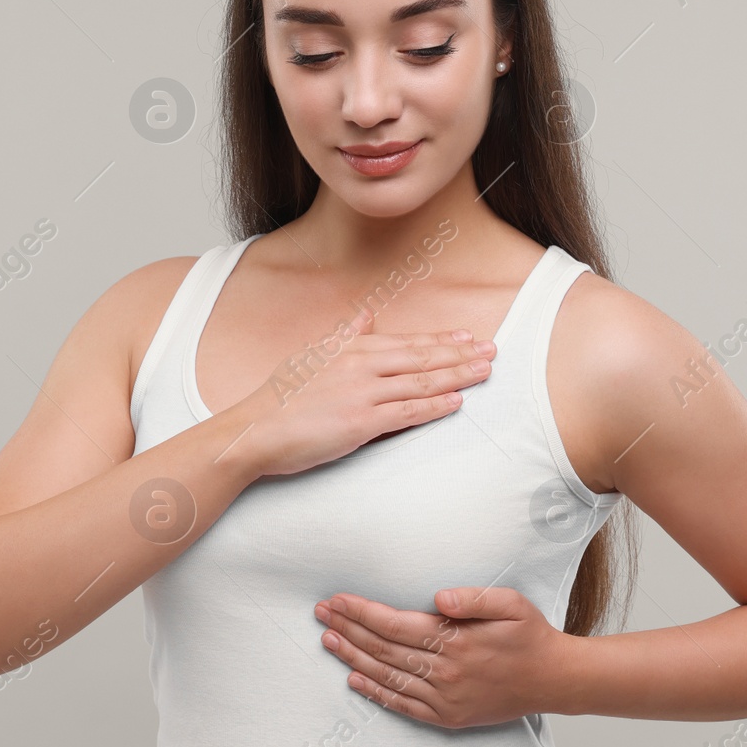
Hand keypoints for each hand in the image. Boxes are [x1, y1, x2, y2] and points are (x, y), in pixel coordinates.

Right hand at [230, 304, 496, 477]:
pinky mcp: (361, 423)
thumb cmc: (280, 397)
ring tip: (484, 372)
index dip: (440, 341)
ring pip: (420, 383)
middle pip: (421, 359)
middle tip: (491, 351)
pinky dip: (434, 406)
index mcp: (350, 349)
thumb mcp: (312, 355)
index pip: (406, 343)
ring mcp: (362, 394)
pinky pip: (406, 413)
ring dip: (457, 377)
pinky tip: (457, 402)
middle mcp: (360, 366)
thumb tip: (366, 316)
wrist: (255, 431)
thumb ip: (344, 335)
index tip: (467, 338)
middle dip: (459, 354)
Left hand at [313, 586, 568, 728]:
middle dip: (348, 629)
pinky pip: (403, 704)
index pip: (394, 624)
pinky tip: (354, 679)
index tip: (338, 600)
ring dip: (353, 658)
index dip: (362, 612)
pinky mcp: (447, 716)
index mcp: (455, 640)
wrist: (553, 680)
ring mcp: (444, 697)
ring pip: (387, 676)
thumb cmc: (529, 635)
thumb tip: (438, 598)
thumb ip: (473, 597)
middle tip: (322, 614)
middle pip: (383, 648)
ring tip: (328, 640)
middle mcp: (445, 671)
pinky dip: (375, 692)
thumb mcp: (510, 604)